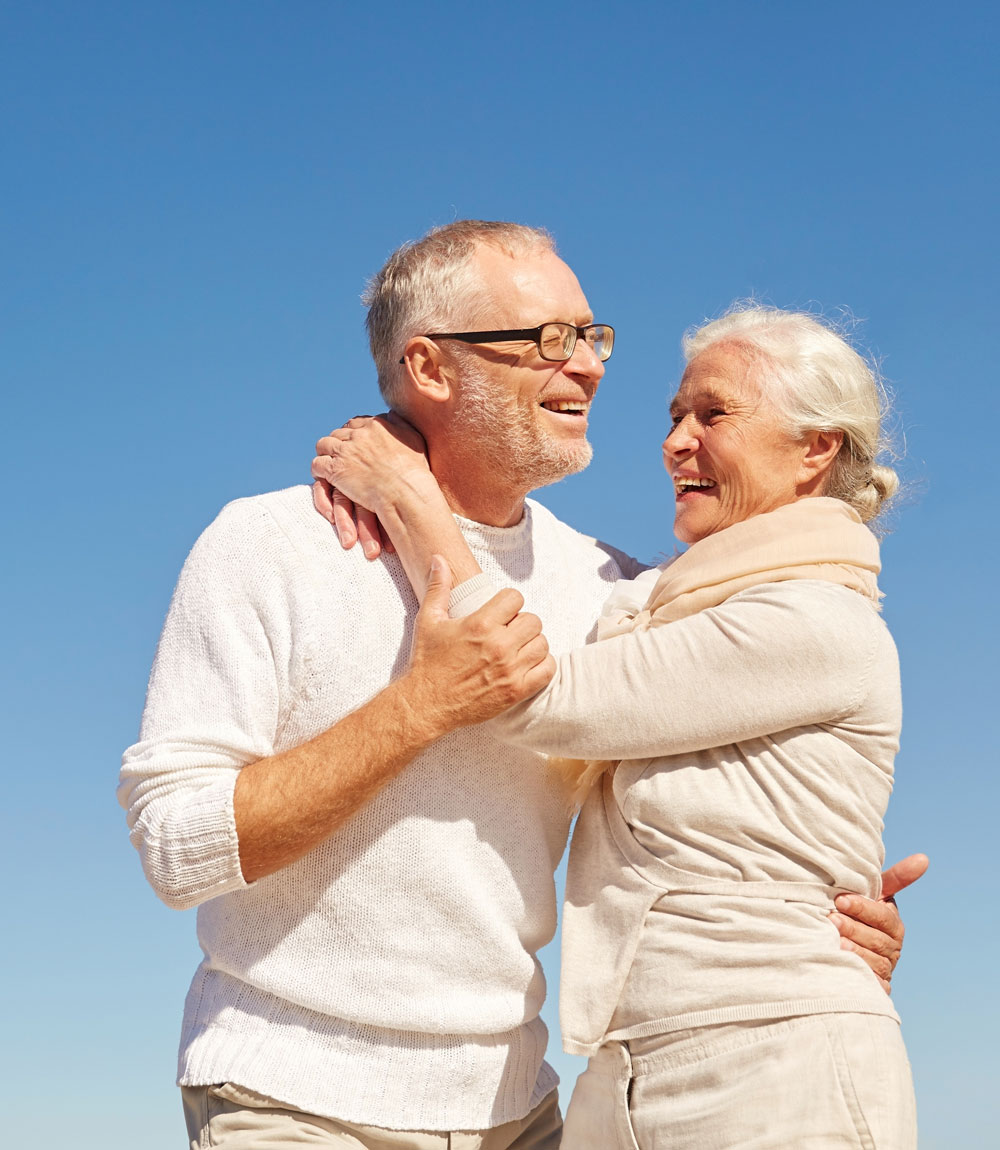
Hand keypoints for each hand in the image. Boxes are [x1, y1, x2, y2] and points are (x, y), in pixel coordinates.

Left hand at [311, 413, 430, 556]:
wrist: (405, 493)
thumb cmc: (414, 472)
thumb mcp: (414, 439)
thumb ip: (400, 423)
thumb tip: (391, 413)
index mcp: (375, 425)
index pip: (355, 423)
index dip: (352, 433)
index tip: (353, 443)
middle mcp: (358, 435)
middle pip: (338, 433)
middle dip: (338, 443)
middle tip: (340, 455)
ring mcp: (345, 451)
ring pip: (324, 445)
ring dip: (325, 453)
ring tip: (329, 463)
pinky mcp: (335, 470)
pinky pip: (317, 464)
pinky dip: (318, 469)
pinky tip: (323, 475)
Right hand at [401, 556, 555, 737]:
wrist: (426, 704)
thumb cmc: (427, 661)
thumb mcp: (428, 620)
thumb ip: (438, 587)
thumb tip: (439, 559)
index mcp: (480, 624)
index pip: (515, 598)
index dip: (508, 603)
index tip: (500, 613)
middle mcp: (499, 645)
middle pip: (533, 620)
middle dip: (521, 623)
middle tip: (508, 632)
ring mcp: (510, 670)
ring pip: (542, 643)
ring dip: (532, 644)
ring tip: (516, 649)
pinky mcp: (516, 692)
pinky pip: (547, 670)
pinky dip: (542, 666)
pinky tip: (526, 665)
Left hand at [829, 853, 928, 992]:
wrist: (843, 946)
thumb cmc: (858, 911)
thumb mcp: (875, 894)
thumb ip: (896, 878)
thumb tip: (924, 858)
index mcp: (893, 926)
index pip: (882, 917)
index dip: (863, 908)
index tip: (841, 899)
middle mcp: (892, 949)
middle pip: (875, 941)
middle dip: (853, 928)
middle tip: (831, 919)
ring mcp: (883, 970)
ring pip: (870, 962)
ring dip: (852, 951)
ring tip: (834, 941)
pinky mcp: (872, 988)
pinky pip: (866, 983)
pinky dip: (854, 975)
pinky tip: (839, 965)